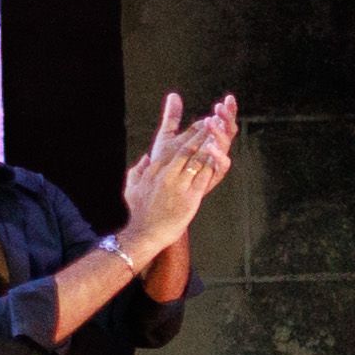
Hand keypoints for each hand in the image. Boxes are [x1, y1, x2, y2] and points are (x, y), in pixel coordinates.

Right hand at [117, 92, 235, 251]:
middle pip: (188, 147)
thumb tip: (146, 158)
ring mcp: (178, 184)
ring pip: (197, 158)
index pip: (175, 145)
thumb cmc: (138, 213)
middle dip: (203, 132)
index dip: (190, 133)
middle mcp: (166, 173)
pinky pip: (204, 176)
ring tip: (221, 131)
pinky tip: (221, 154)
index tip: (202, 122)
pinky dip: (213, 163)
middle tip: (215, 120)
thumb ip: (138, 170)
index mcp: (154, 169)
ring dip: (210, 143)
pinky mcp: (189, 197)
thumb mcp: (132, 188)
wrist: (143, 234)